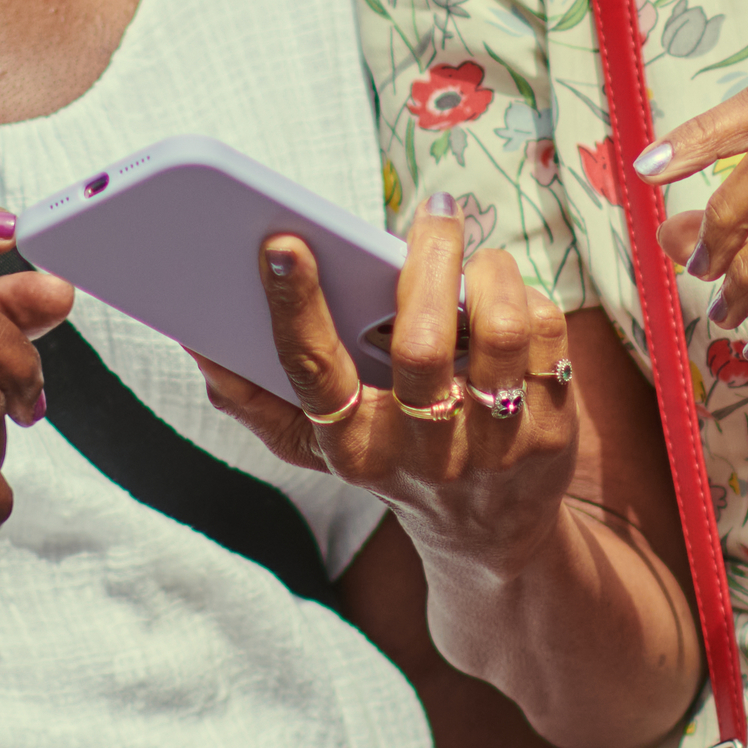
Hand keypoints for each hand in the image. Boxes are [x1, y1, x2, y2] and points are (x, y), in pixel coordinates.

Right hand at [198, 199, 580, 583]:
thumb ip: (253, 399)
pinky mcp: (549, 433)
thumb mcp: (317, 447)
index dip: (293, 306)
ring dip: (490, 271)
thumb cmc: (389, 461)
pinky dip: (529, 297)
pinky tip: (508, 298)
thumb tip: (198, 344)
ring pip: (498, 330)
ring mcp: (492, 447)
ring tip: (476, 256)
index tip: (283, 243)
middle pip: (419, 344)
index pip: (312, 371)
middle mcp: (420, 454)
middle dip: (427, 260)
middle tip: (435, 211)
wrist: (487, 536)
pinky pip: (546, 336)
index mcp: (349, 446)